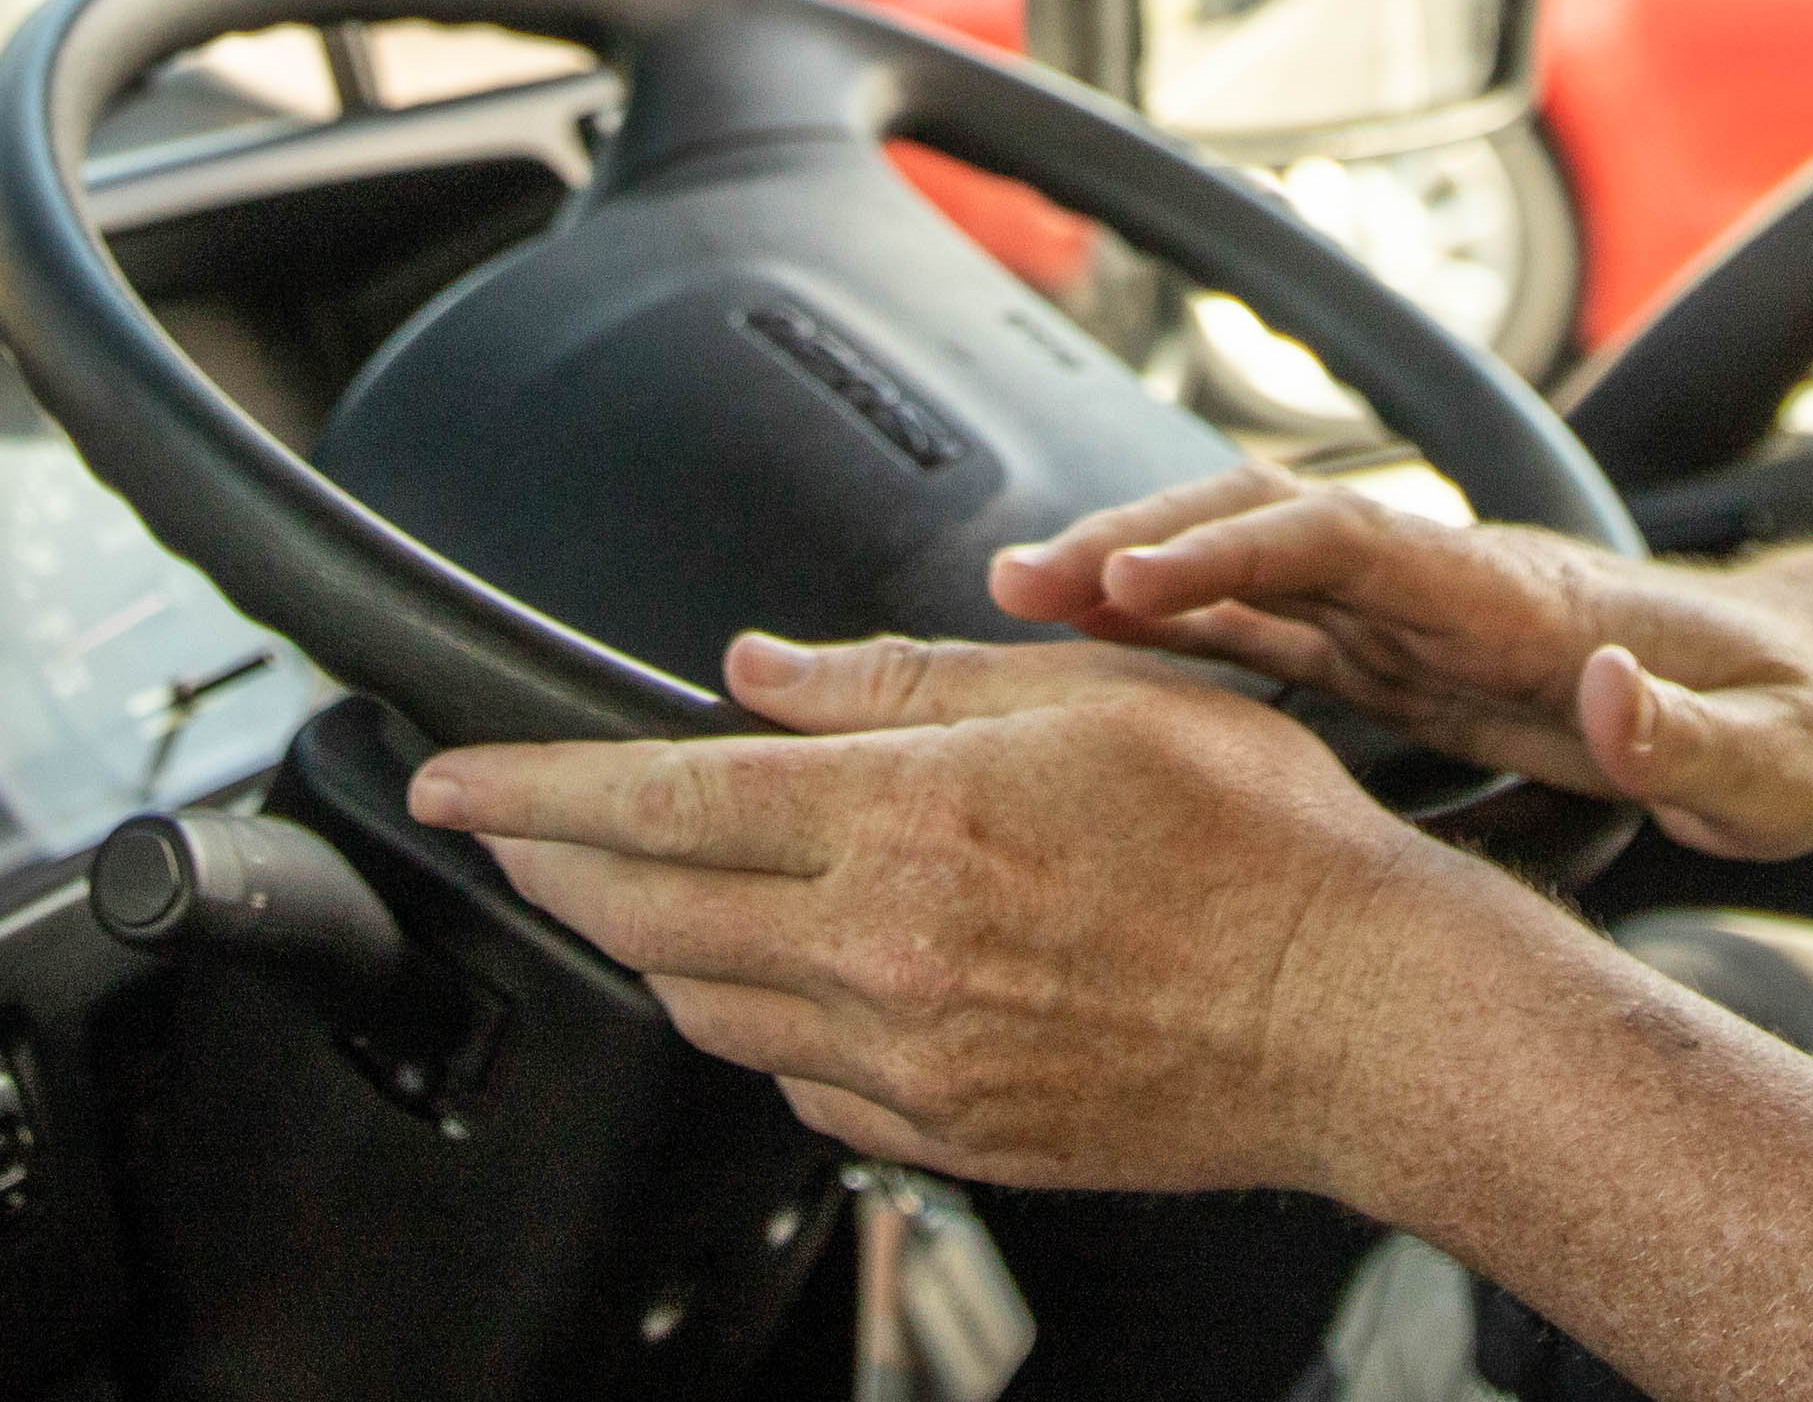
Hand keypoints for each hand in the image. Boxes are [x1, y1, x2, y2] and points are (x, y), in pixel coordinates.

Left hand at [408, 632, 1533, 1195]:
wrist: (1366, 1018)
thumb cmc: (1262, 842)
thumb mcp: (1087, 695)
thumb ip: (898, 683)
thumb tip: (757, 674)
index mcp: (908, 823)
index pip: (654, 806)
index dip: (526, 796)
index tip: (446, 786)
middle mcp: (888, 955)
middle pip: (648, 919)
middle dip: (552, 872)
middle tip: (501, 835)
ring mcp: (913, 1063)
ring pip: (708, 1008)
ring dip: (645, 950)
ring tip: (622, 898)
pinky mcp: (952, 1138)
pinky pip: (798, 1086)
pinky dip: (757, 1027)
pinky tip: (773, 985)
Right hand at [985, 467, 1812, 859]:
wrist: (1812, 691)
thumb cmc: (1801, 728)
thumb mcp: (1785, 764)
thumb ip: (1696, 738)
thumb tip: (1605, 697)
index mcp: (1524, 597)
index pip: (1357, 541)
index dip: (1243, 548)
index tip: (1139, 576)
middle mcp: (1453, 585)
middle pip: (1274, 530)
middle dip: (1146, 540)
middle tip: (1020, 579)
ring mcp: (1421, 615)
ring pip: (1254, 569)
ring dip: (1139, 573)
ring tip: (1014, 600)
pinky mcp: (1405, 657)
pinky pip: (1272, 629)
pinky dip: (1179, 626)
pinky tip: (1096, 649)